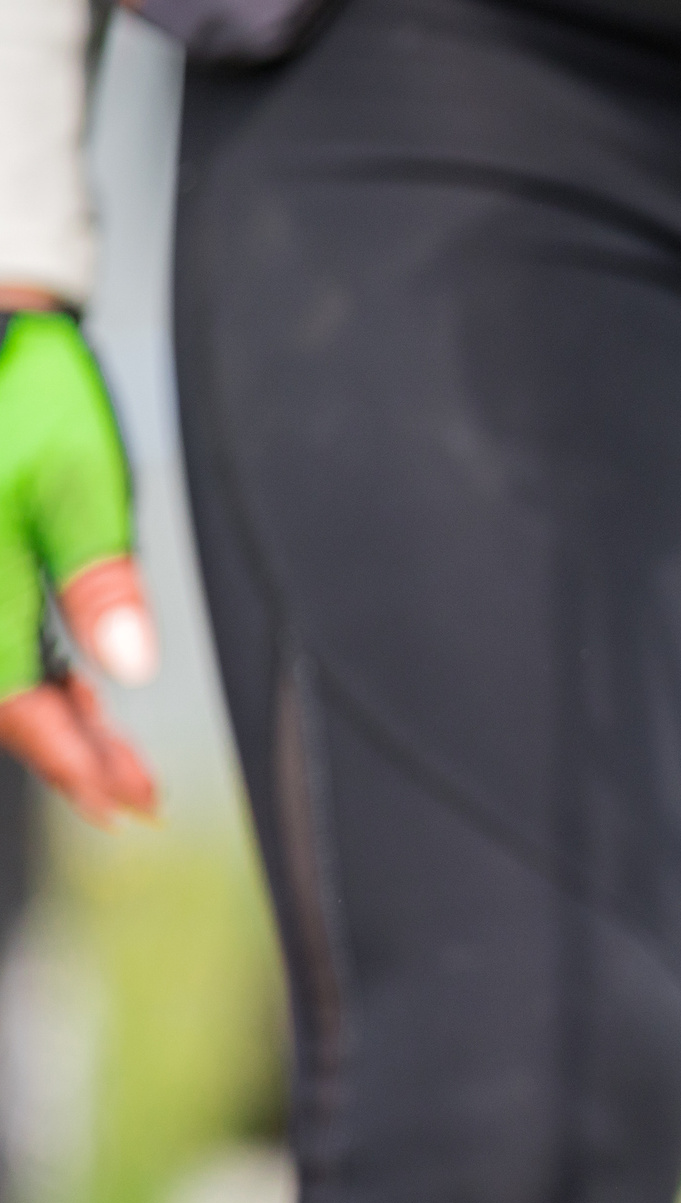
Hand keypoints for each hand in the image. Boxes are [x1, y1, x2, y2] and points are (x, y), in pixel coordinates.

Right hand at [0, 298, 159, 824]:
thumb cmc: (26, 390)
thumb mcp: (78, 479)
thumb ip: (101, 578)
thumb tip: (130, 664)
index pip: (12, 696)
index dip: (66, 757)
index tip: (118, 800)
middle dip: (67, 750)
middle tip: (134, 796)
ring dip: (53, 716)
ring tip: (119, 760)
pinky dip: (37, 671)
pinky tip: (79, 690)